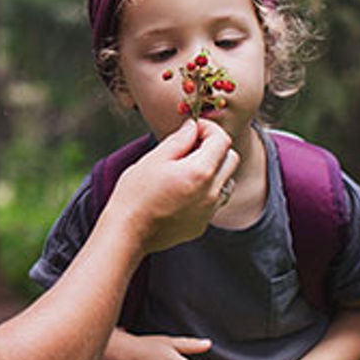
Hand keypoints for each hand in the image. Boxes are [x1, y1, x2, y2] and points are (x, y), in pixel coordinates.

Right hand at [112, 119, 238, 254]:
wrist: (128, 232)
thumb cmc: (135, 194)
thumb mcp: (153, 159)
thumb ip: (178, 140)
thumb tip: (192, 127)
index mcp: (200, 171)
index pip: (222, 140)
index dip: (208, 129)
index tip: (193, 130)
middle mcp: (212, 192)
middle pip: (231, 159)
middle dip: (215, 148)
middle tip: (190, 148)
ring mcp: (209, 210)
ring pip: (226, 181)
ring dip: (213, 170)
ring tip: (186, 171)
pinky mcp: (203, 224)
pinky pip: (214, 201)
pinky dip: (205, 191)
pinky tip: (181, 193)